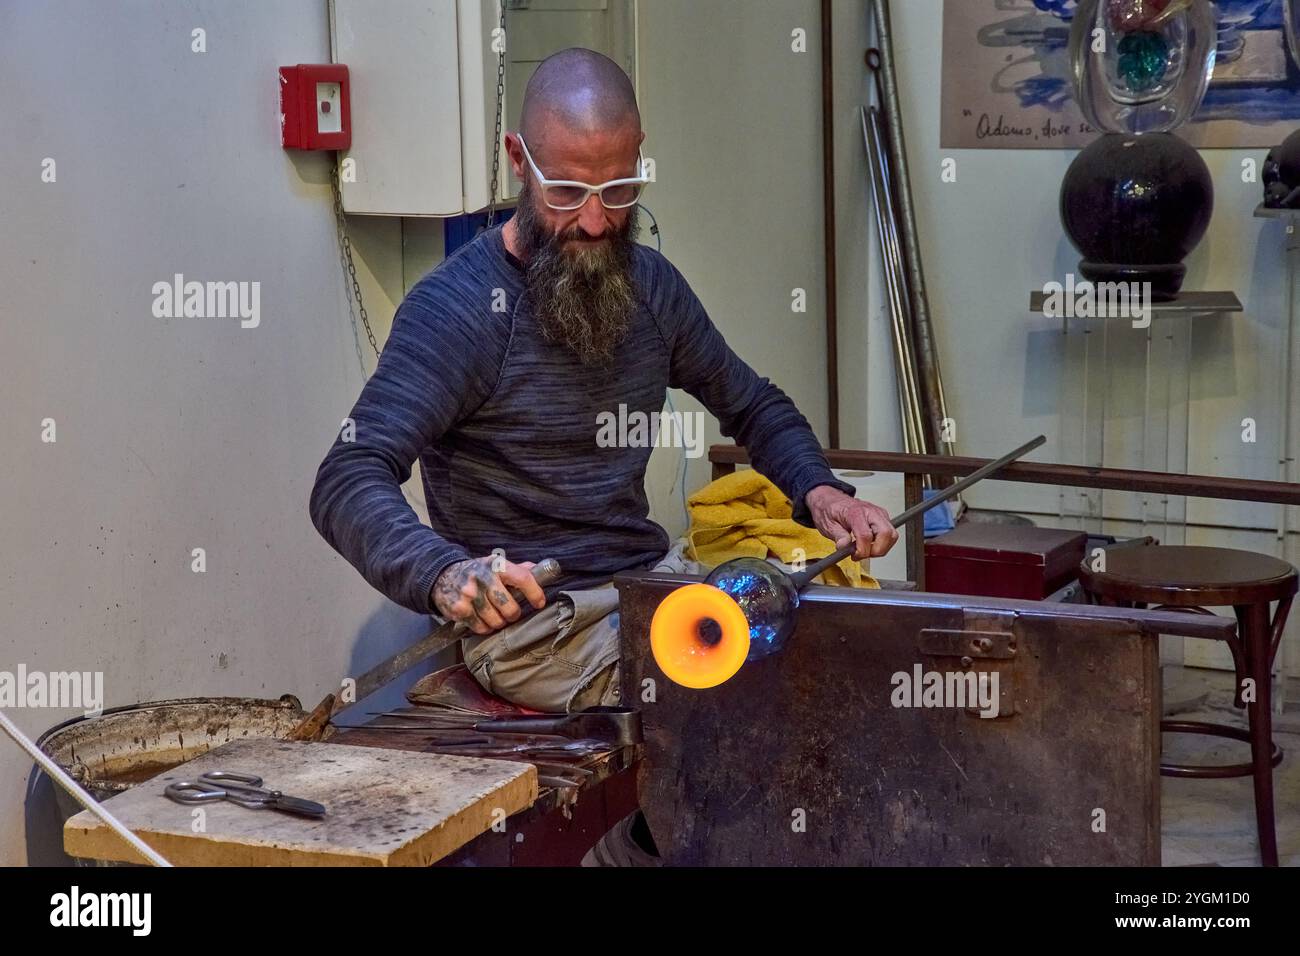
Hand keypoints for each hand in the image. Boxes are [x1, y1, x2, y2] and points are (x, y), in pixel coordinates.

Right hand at [431, 556, 545, 635]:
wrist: (442, 576)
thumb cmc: (475, 572)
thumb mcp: (495, 565)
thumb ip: (518, 569)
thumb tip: (540, 570)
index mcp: (496, 566)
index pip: (522, 578)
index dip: (535, 593)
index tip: (539, 603)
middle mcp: (483, 578)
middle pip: (510, 607)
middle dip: (513, 614)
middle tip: (510, 613)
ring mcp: (470, 594)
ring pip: (496, 621)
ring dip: (499, 623)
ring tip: (495, 616)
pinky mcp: (459, 609)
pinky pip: (481, 627)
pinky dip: (485, 628)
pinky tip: (483, 619)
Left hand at [805, 485, 898, 559]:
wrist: (832, 501)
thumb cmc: (830, 510)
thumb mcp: (828, 525)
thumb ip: (838, 536)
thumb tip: (844, 547)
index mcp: (856, 512)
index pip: (866, 535)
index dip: (862, 550)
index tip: (854, 555)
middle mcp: (871, 511)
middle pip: (886, 534)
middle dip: (877, 550)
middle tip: (862, 554)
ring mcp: (879, 514)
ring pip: (892, 535)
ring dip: (881, 548)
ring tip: (866, 550)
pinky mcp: (882, 518)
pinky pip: (890, 534)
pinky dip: (882, 543)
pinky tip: (870, 544)